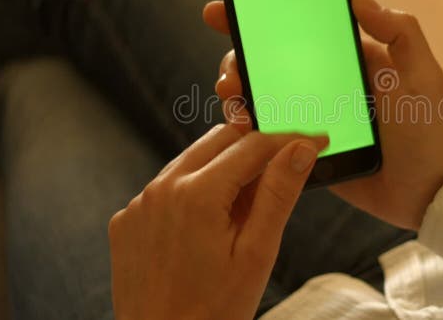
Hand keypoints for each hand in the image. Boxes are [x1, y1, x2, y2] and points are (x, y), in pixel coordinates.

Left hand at [108, 125, 327, 319]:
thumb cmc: (213, 311)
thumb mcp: (257, 253)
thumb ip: (279, 194)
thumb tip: (301, 149)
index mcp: (197, 194)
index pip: (253, 145)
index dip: (289, 140)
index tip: (315, 141)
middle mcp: (161, 188)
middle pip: (219, 140)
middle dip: (255, 146)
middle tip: (285, 165)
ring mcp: (139, 204)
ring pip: (191, 160)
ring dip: (224, 167)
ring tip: (248, 206)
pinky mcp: (127, 221)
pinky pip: (166, 189)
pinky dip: (192, 192)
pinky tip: (209, 224)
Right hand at [203, 0, 442, 229]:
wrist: (424, 193)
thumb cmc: (426, 131)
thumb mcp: (423, 75)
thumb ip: (400, 32)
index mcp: (346, 58)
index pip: (298, 28)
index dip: (260, 16)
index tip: (226, 9)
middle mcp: (322, 82)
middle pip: (268, 60)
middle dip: (238, 56)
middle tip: (230, 70)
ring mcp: (308, 115)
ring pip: (260, 94)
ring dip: (237, 90)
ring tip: (232, 96)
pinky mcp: (301, 148)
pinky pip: (266, 133)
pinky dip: (246, 127)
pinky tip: (240, 126)